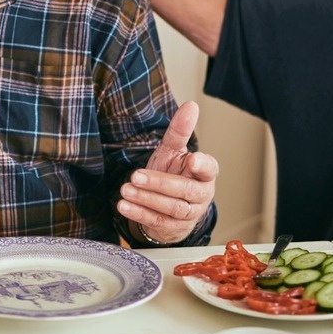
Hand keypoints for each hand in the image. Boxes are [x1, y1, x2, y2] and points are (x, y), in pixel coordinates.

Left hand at [117, 101, 217, 243]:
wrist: (166, 203)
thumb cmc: (174, 171)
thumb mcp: (174, 150)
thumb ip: (181, 130)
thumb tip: (191, 105)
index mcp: (205, 173)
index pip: (209, 168)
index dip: (202, 165)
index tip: (191, 158)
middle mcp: (201, 194)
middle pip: (184, 190)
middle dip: (159, 183)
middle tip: (136, 175)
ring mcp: (189, 214)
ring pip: (171, 208)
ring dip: (146, 199)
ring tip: (126, 189)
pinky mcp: (174, 228)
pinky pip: (157, 221)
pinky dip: (139, 214)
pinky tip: (124, 205)